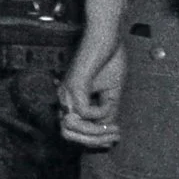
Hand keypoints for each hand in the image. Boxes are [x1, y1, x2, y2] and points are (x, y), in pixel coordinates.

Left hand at [57, 25, 124, 148]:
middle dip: (92, 141)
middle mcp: (64, 97)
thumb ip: (107, 111)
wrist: (107, 37)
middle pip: (67, 134)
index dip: (90, 141)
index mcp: (70, 100)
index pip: (71, 132)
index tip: (113, 139)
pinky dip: (98, 114)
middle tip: (114, 137)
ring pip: (72, 127)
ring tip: (114, 129)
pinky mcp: (75, 84)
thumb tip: (108, 131)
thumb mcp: (110, 93)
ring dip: (95, 132)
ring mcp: (67, 91)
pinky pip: (83, 111)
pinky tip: (109, 106)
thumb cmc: (108, 60)